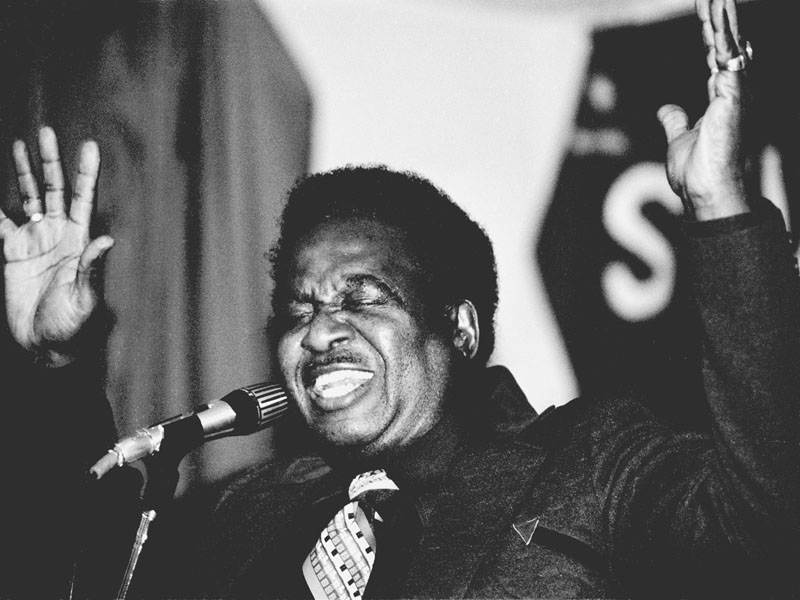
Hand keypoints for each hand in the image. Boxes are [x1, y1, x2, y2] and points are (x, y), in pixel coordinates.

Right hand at [0, 127, 112, 366]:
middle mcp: (59, 234)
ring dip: (24, 173)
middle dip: (51, 161)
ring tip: (20, 144)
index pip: (85, 200)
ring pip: (29, 198)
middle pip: (56, 189)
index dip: (86, 174)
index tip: (89, 147)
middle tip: (47, 131)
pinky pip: (0, 224)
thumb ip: (92, 268)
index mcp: (80, 241)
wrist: (46, 345)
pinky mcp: (13, 253)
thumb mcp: (86, 298)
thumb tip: (106, 239)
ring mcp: (35, 241)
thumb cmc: (73, 325)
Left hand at [657, 0, 750, 220]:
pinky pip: (727, 53)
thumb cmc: (697, 173)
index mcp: (721, 98)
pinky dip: (722, 30)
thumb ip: (674, 121)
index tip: (707, 7)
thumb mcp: (678, 139)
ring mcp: (735, 91)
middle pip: (725, 41)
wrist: (706, 191)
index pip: (717, 54)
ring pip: (728, 42)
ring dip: (721, 15)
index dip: (712, 30)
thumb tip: (665, 109)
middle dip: (718, 15)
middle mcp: (732, 90)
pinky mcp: (732, 94)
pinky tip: (718, 8)